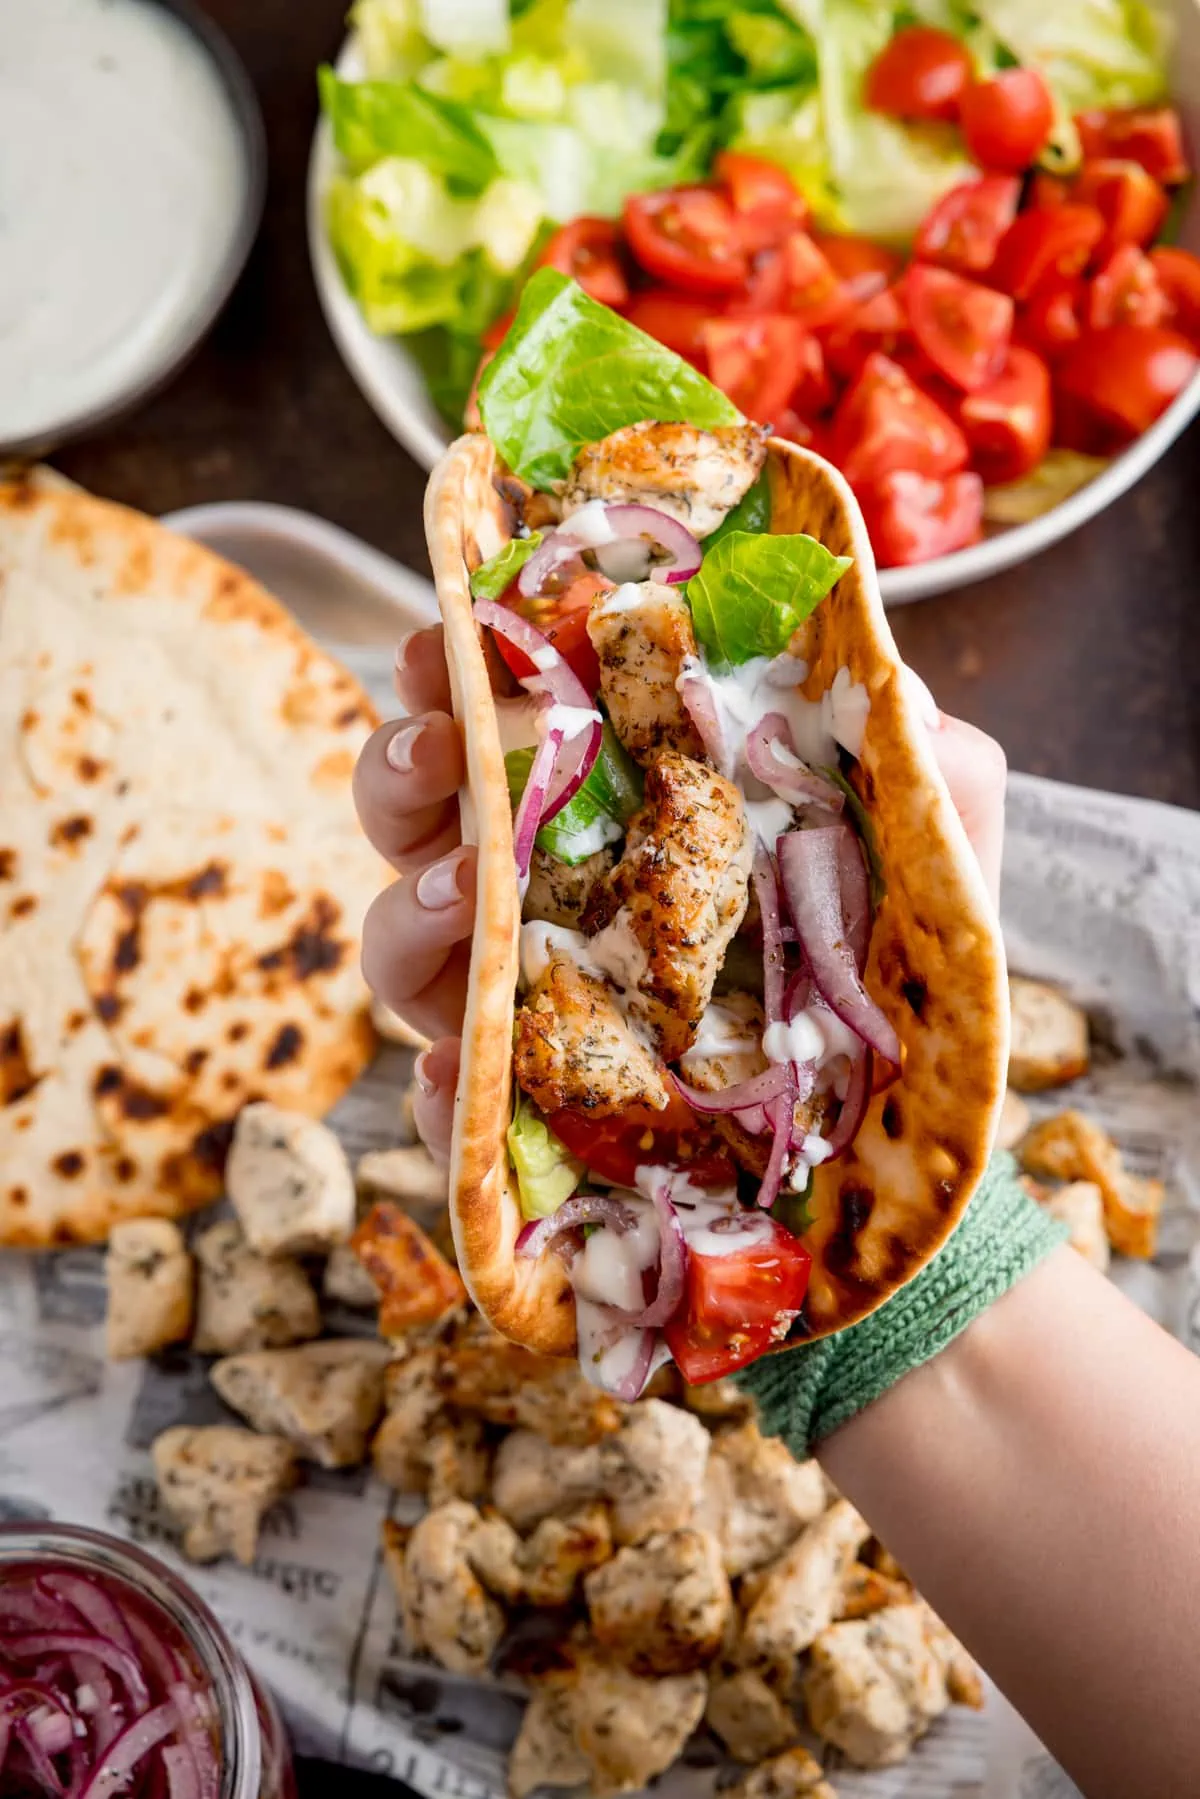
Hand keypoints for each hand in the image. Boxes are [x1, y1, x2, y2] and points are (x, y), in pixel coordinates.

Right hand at [354, 632, 1006, 1155]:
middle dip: (403, 763)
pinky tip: (463, 1070)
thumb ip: (938, 769)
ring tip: (471, 890)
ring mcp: (523, 1002)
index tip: (447, 631)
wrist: (891, 1149)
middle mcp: (548, 895)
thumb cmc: (895, 981)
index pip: (515, 723)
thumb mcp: (935, 862)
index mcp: (618, 813)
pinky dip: (436, 1088)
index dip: (462, 668)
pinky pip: (443, 1101)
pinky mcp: (523, 1110)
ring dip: (410, 905)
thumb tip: (906, 692)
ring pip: (402, 944)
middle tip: (443, 743)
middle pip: (421, 816)